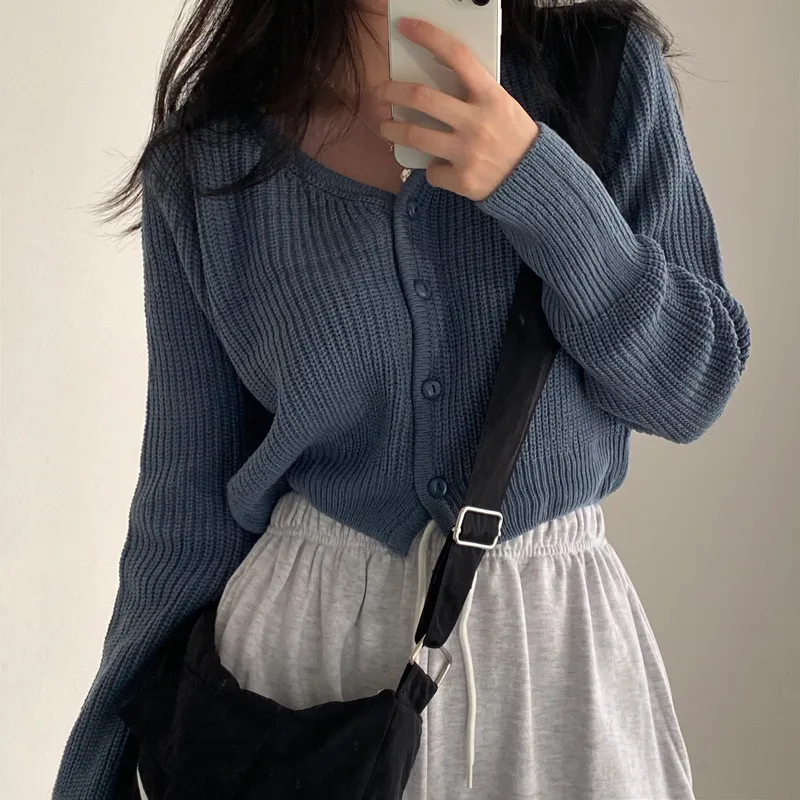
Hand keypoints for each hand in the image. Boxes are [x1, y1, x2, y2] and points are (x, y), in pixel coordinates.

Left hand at [375, 17, 539, 201]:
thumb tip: (435, 82)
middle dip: (392, 92)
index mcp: (490, 96)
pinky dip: (432, 169)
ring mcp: (467, 152)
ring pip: (415, 135)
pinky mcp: (462, 179)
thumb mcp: (502, 106)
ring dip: (393, 129)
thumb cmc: (513, 138)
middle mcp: (477, 121)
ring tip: (385, 127)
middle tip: (380, 93)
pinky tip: (440, 168)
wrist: (532, 179)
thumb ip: (474, 95)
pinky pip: (432, 171)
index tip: (405, 27)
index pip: (457, 56)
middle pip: (422, 98)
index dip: (429, 36)